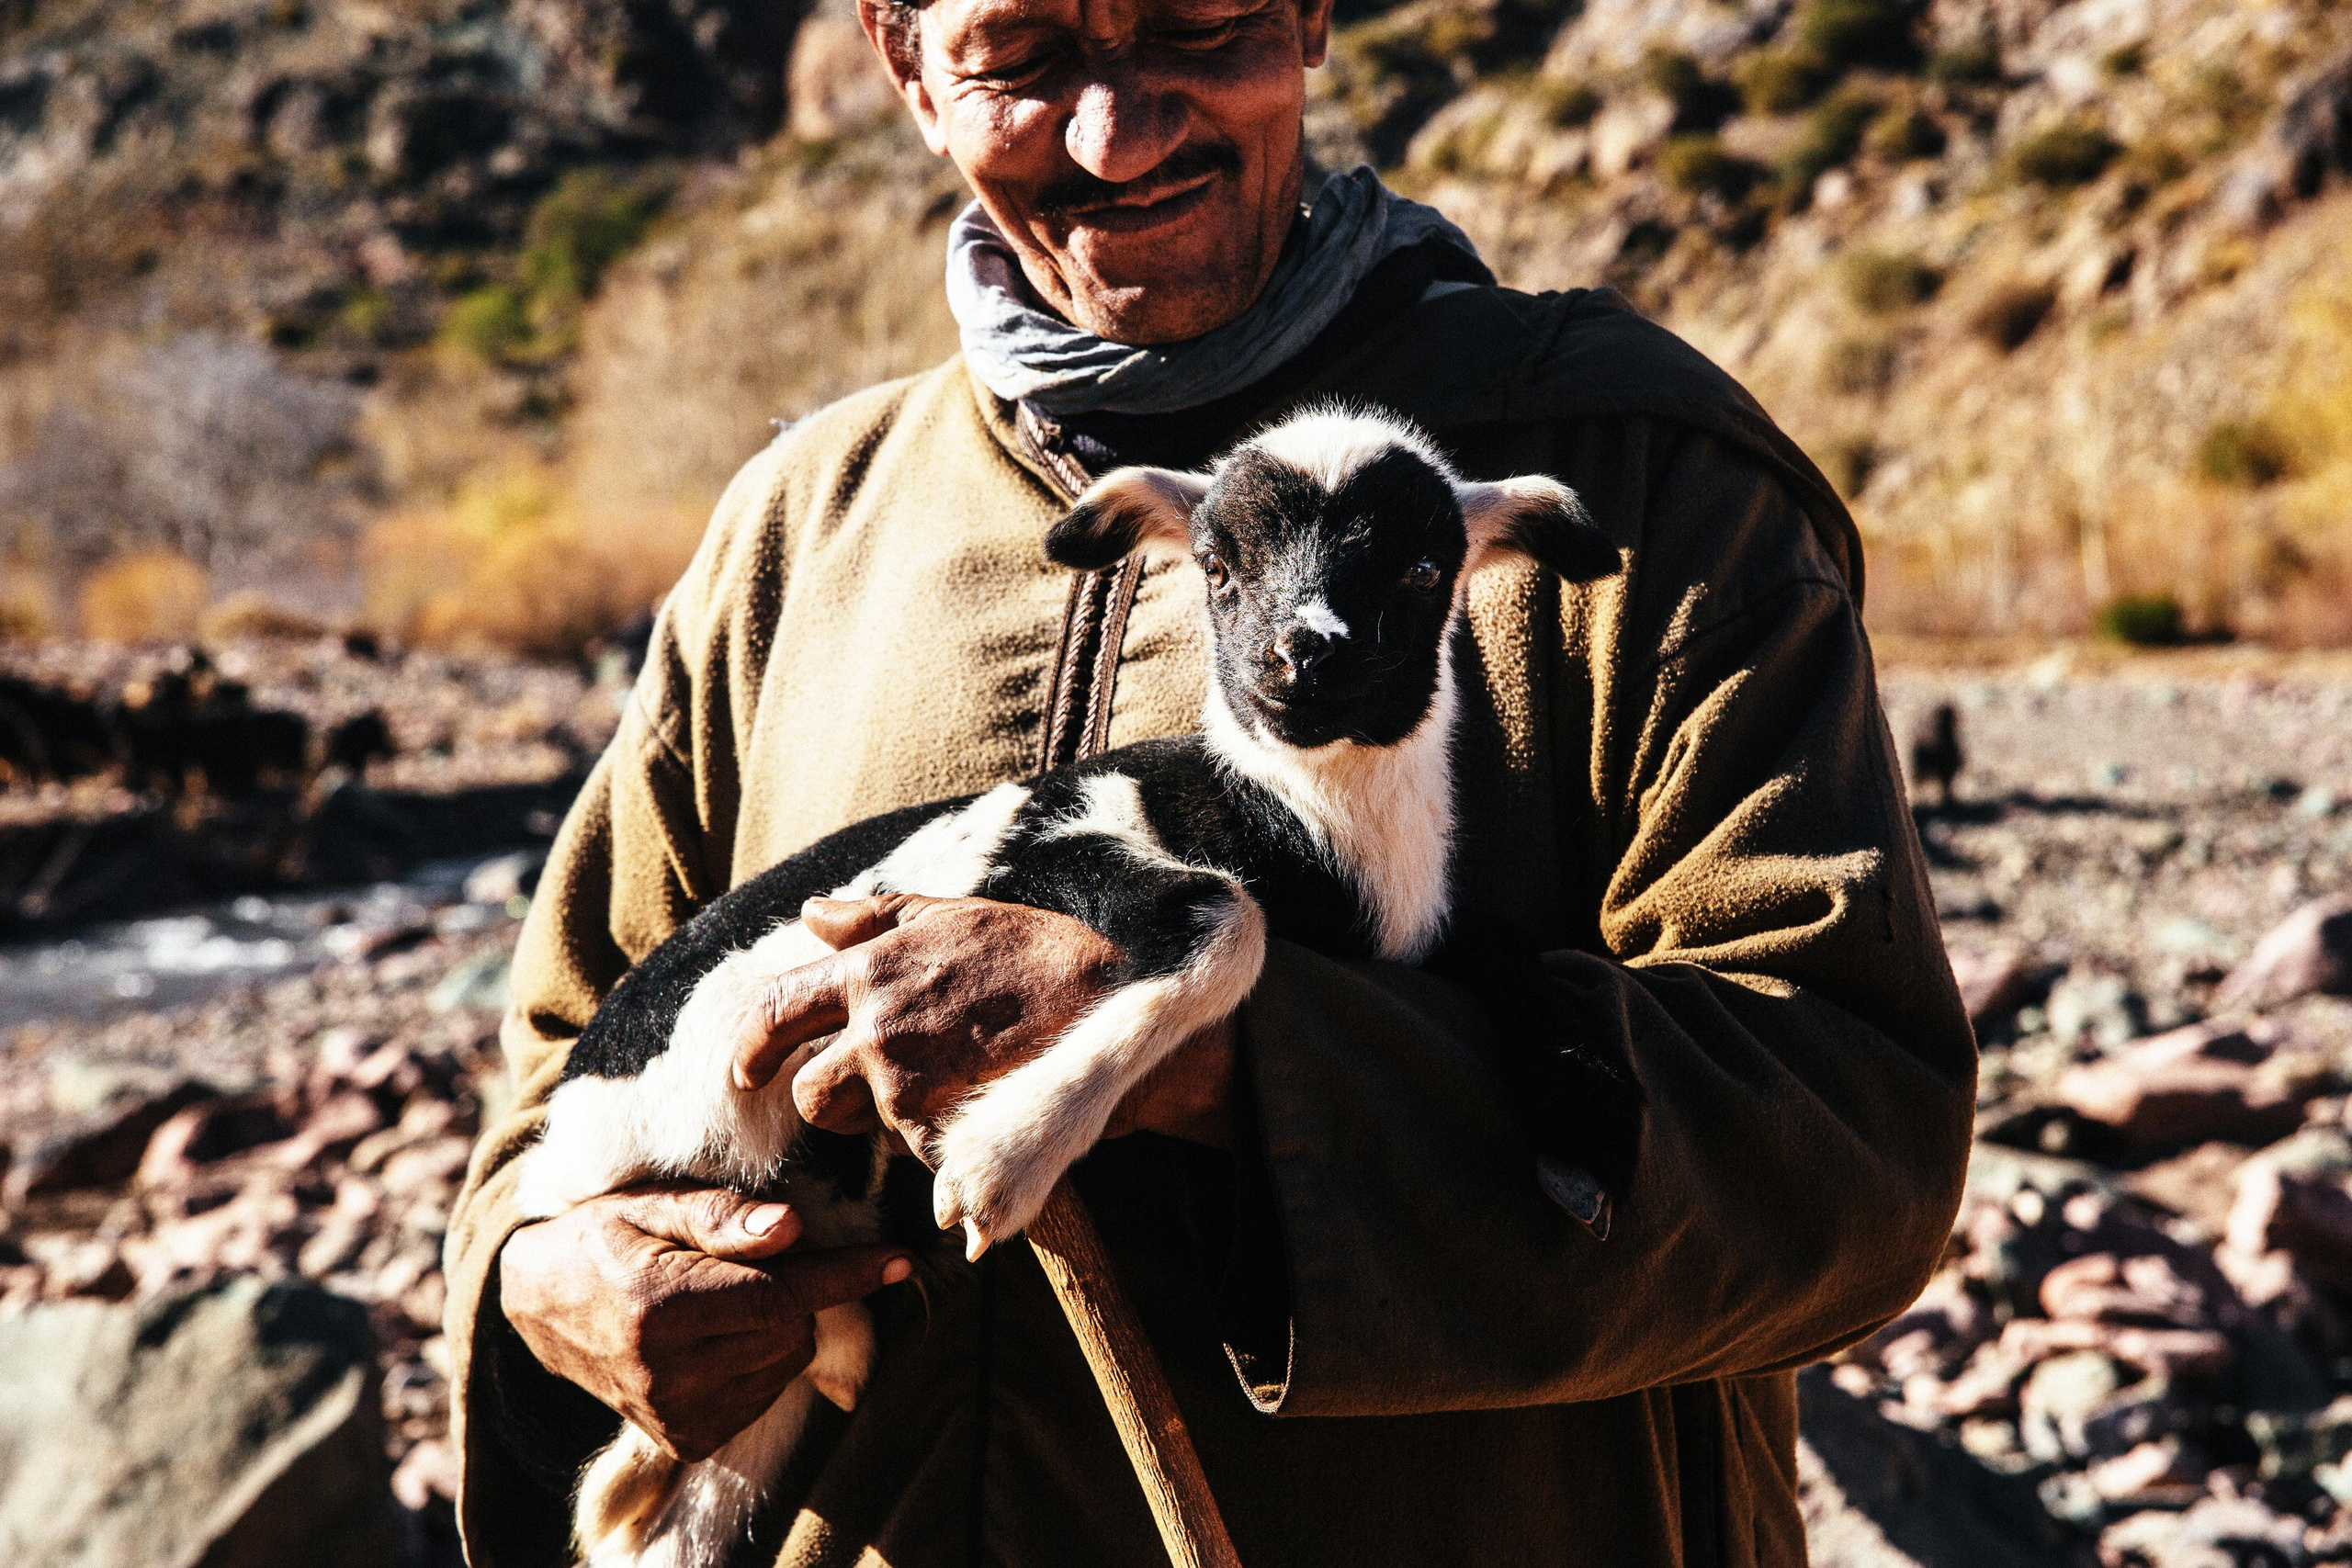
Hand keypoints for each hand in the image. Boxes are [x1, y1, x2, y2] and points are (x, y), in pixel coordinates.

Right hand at [498, 1184, 909, 1461]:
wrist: (538, 1301)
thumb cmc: (604, 1236)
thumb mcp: (653, 1205)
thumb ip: (722, 1218)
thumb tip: (792, 1228)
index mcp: (661, 1308)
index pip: (782, 1296)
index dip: (847, 1275)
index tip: (900, 1259)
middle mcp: (667, 1374)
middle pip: (793, 1330)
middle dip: (793, 1290)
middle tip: (748, 1263)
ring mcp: (674, 1416)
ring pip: (785, 1364)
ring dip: (777, 1327)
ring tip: (720, 1300)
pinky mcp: (685, 1439)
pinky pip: (764, 1394)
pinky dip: (759, 1361)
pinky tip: (716, 1337)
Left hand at [728, 893, 1232, 1155]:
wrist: (1108, 1009)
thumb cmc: (1035, 955)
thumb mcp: (952, 916)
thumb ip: (874, 919)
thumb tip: (812, 913)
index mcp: (869, 972)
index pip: (775, 1012)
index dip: (750, 1048)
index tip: (744, 1073)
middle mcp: (875, 1029)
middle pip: (807, 1092)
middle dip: (827, 1100)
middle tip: (864, 1097)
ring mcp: (905, 1085)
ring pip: (856, 1128)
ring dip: (878, 1124)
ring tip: (932, 1099)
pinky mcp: (939, 1132)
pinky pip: (913, 1157)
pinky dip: (935, 1152)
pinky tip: (972, 1124)